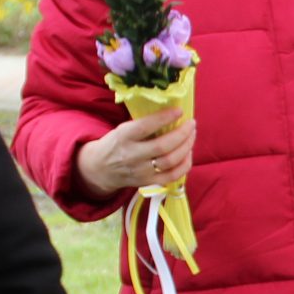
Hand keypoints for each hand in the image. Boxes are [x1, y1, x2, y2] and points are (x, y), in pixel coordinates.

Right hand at [75, 111, 193, 197]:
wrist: (101, 169)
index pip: (146, 127)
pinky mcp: (148, 182)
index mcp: (124, 137)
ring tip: (192, 135)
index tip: (179, 111)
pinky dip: (185, 165)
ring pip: (170, 161)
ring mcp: (141, 171)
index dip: (165, 118)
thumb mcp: (123, 129)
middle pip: (163, 146)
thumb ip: (142, 124)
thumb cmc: (117, 143)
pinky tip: (188, 153)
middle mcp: (132, 155)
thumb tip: (170, 112)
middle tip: (191, 124)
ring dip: (186, 147)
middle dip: (182, 134)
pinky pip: (172, 176)